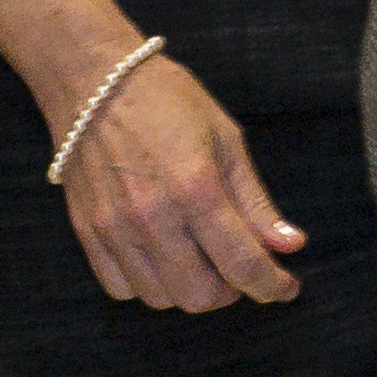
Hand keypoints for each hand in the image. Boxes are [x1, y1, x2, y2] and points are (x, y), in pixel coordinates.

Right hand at [45, 48, 306, 309]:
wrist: (92, 78)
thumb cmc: (164, 99)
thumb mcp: (224, 138)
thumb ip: (254, 200)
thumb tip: (289, 245)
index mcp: (195, 187)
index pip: (243, 265)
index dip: (273, 286)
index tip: (285, 286)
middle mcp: (152, 215)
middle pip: (200, 296)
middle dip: (230, 290)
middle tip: (234, 264)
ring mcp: (114, 226)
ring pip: (160, 298)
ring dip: (187, 288)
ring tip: (196, 257)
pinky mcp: (86, 229)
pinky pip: (120, 287)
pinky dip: (146, 283)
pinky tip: (158, 256)